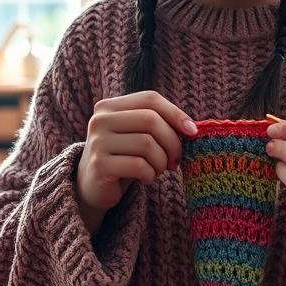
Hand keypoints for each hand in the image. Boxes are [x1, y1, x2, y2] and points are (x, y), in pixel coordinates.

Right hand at [77, 90, 196, 233]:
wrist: (92, 186)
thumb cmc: (124, 157)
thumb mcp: (138, 135)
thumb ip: (158, 124)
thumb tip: (191, 128)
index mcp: (109, 106)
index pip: (150, 99)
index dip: (175, 113)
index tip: (192, 132)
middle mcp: (100, 120)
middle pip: (151, 120)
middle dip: (172, 142)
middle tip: (175, 161)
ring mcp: (97, 142)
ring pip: (147, 144)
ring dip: (161, 162)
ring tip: (157, 170)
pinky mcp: (99, 165)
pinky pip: (139, 166)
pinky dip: (150, 175)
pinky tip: (145, 179)